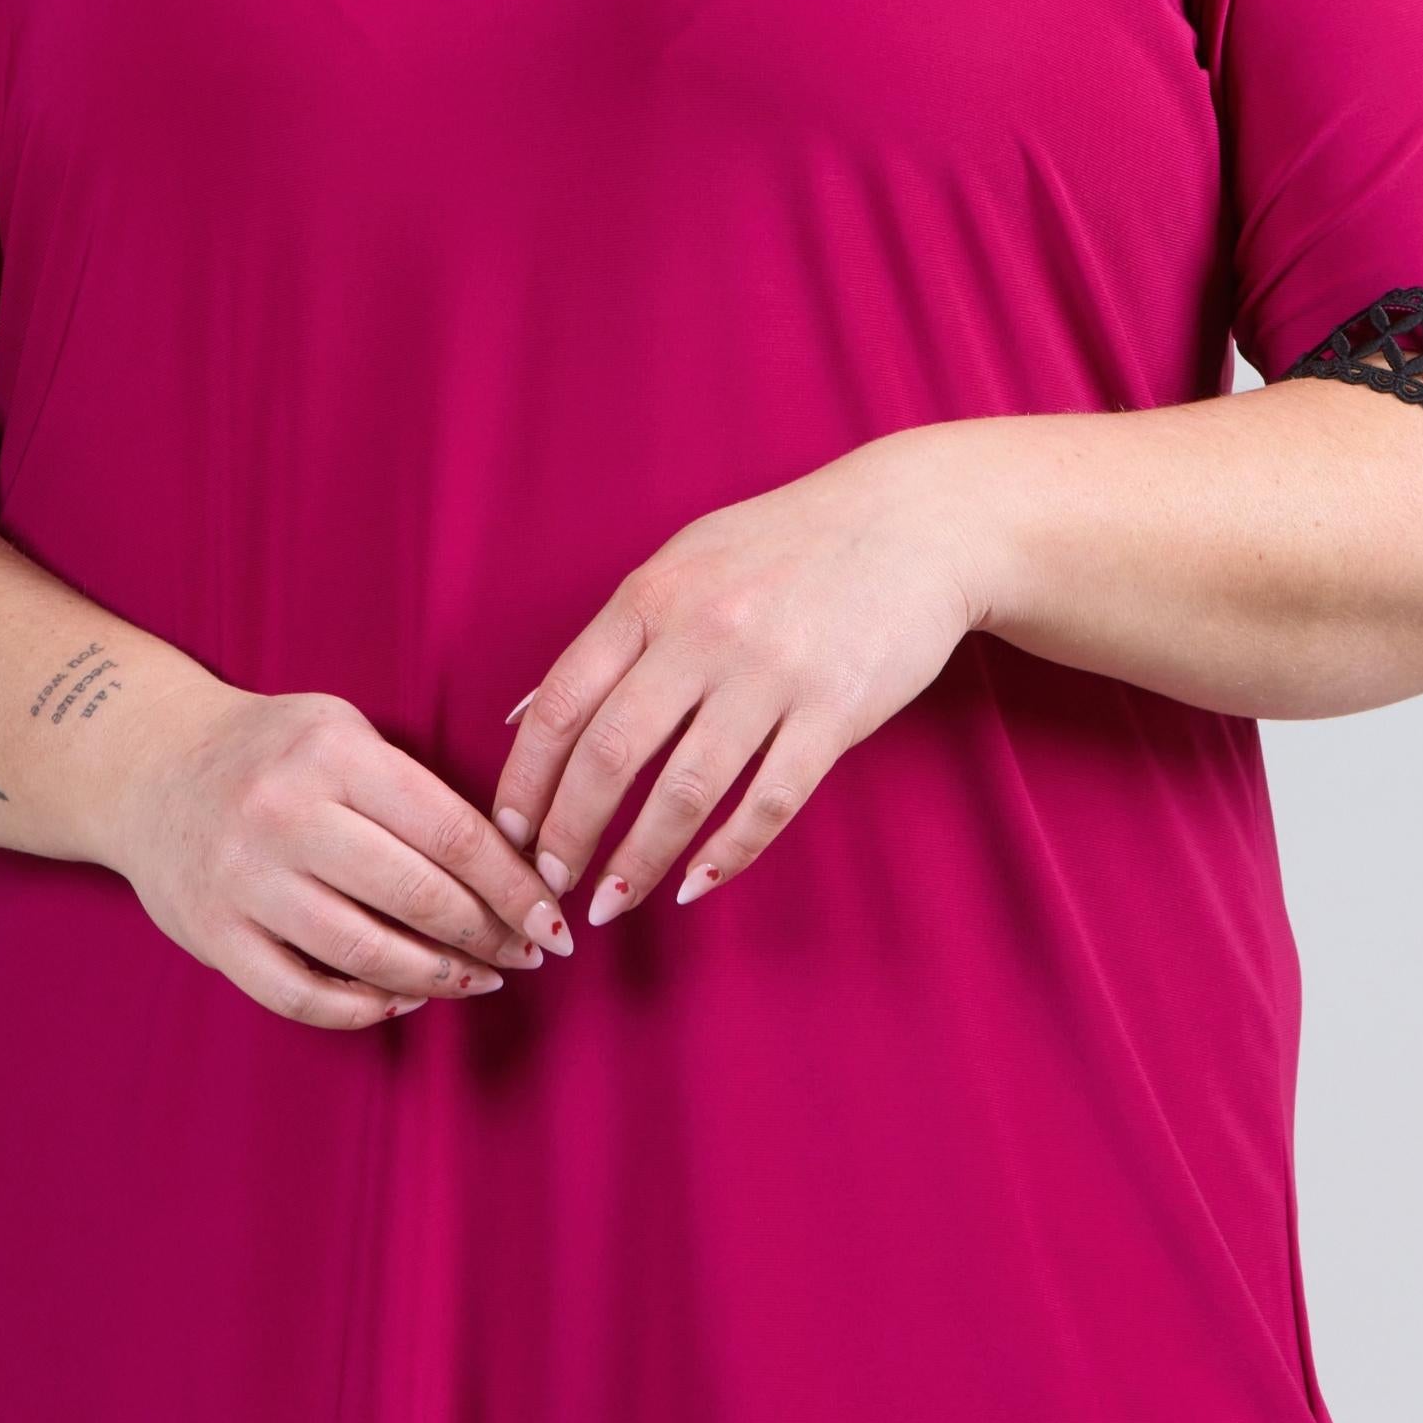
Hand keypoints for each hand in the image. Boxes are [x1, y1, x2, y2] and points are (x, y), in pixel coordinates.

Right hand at [111, 683, 576, 1029]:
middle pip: (418, 896)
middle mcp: (285, 815)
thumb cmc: (272, 751)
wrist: (147, 766)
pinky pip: (301, 995)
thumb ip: (414, 789)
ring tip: (477, 980)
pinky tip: (401, 999)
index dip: (514, 886)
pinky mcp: (212, 935)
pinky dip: (362, 1009)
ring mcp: (244, 880)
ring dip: (438, 978)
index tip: (552, 919)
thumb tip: (511, 868)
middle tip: (528, 955)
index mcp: (333, 754)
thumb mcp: (343, 731)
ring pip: (365, 953)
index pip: (451, 831)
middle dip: (489, 936)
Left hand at [487, 429, 989, 925]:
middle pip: (612, 755)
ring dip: (638, 858)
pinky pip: (770, 801)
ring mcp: (772, 675)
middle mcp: (704, 635)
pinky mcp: (835, 712)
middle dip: (570, 832)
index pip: (563, 701)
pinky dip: (728, 853)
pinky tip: (696, 883)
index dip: (527, 778)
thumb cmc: (786, 544)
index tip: (509, 832)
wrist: (913, 522)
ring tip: (613, 901)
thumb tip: (523, 716)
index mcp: (652, 597)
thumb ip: (610, 638)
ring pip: (686, 791)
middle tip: (549, 881)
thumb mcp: (683, 564)